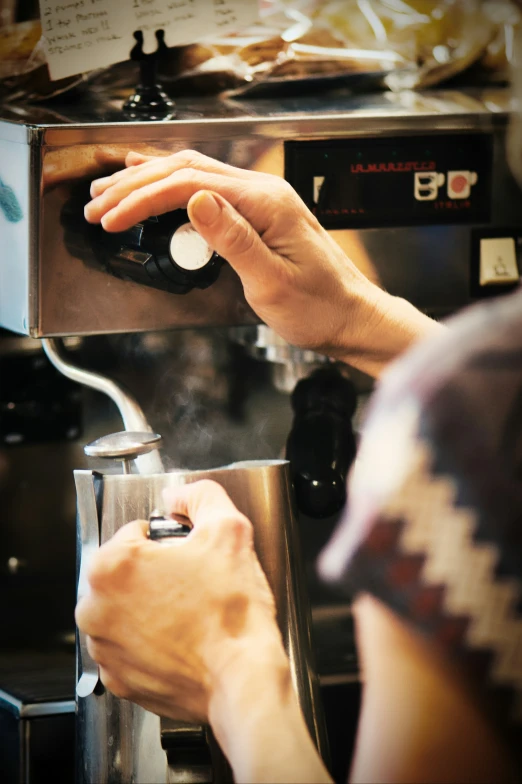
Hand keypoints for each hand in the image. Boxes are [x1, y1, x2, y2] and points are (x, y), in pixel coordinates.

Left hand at [75, 479, 285, 724]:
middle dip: (156, 574)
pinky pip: (131, 646)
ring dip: (151, 606)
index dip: (169, 539)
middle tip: (193, 584)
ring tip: (190, 613)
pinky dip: (151, 641)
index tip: (188, 556)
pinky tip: (182, 639)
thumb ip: (201, 496)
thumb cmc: (231, 613)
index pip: (136, 533)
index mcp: (111, 566)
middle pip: (126, 572)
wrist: (242, 680)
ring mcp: (104, 648)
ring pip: (127, 609)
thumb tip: (181, 495)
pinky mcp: (118, 679)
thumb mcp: (228, 529)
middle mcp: (95, 608)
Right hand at [84, 149, 384, 360]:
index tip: (111, 217)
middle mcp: (264, 192)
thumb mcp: (272, 282)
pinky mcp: (259, 215)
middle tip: (98, 203)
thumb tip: (194, 201)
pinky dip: (174, 188)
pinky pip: (210, 190)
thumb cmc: (319, 307)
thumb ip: (233, 239)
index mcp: (266, 203)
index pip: (190, 185)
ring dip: (150, 182)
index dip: (143, 198)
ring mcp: (262, 200)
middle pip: (187, 171)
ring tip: (111, 190)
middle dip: (136, 185)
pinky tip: (156, 184)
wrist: (351, 317)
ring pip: (195, 175)